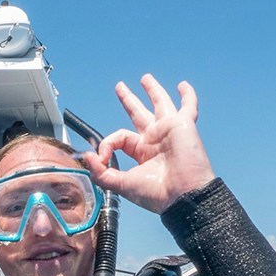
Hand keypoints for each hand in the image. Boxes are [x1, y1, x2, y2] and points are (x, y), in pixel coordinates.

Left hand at [81, 74, 215, 213]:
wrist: (182, 196)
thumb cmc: (156, 194)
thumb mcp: (121, 184)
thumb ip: (101, 172)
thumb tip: (87, 157)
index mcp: (141, 153)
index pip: (119, 138)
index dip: (106, 144)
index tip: (102, 158)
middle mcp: (154, 140)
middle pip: (138, 114)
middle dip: (129, 100)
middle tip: (120, 87)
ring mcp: (169, 130)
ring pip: (160, 104)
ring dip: (153, 90)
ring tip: (145, 79)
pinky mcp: (183, 125)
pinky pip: (188, 106)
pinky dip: (188, 96)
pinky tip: (183, 85)